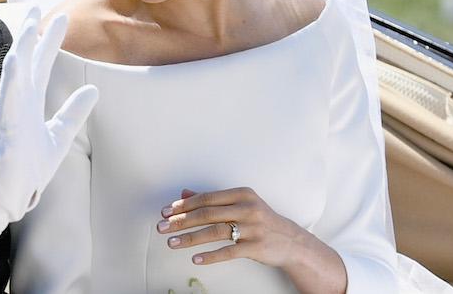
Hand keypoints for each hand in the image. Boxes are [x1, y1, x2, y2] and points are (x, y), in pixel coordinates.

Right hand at [0, 9, 98, 244]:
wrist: (7, 197)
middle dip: (31, 33)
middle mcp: (18, 103)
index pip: (40, 65)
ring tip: (28, 25)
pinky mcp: (6, 131)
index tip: (60, 17)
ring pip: (14, 75)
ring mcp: (9, 115)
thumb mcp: (59, 137)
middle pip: (25, 61)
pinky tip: (17, 60)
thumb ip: (73, 113)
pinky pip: (9, 101)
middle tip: (38, 5)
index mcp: (29, 103)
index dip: (49, 41)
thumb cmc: (27, 168)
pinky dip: (12, 80)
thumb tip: (93, 89)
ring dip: (21, 49)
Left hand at [159, 188, 333, 269]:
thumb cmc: (260, 220)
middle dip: (181, 221)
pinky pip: (229, 252)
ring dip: (190, 238)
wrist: (290, 241)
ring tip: (172, 243)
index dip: (184, 205)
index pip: (206, 198)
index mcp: (241, 194)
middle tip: (162, 227)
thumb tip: (184, 194)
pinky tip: (195, 259)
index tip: (165, 211)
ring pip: (215, 232)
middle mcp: (247, 208)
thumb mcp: (239, 205)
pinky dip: (210, 256)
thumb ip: (212, 200)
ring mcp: (253, 227)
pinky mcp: (256, 246)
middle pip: (207, 214)